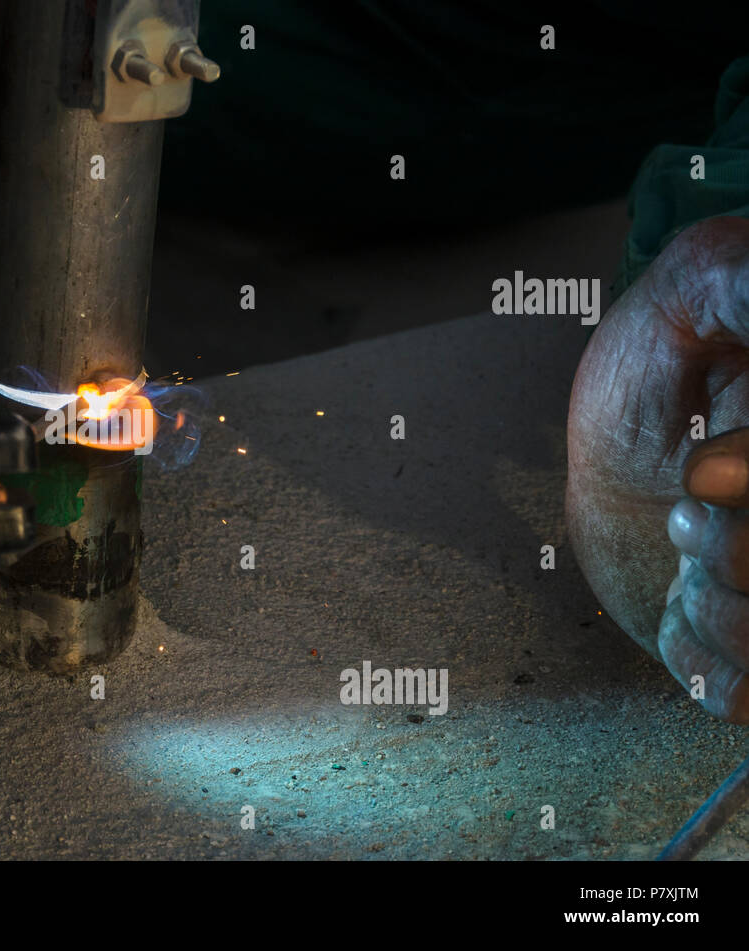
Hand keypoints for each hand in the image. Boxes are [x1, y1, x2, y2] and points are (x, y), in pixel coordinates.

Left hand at [566, 215, 748, 721]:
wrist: (615, 434)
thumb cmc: (659, 354)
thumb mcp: (706, 283)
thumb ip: (747, 285)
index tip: (703, 468)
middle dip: (733, 549)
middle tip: (691, 497)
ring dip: (717, 603)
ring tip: (687, 543)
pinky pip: (746, 697)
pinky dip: (706, 662)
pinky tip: (685, 607)